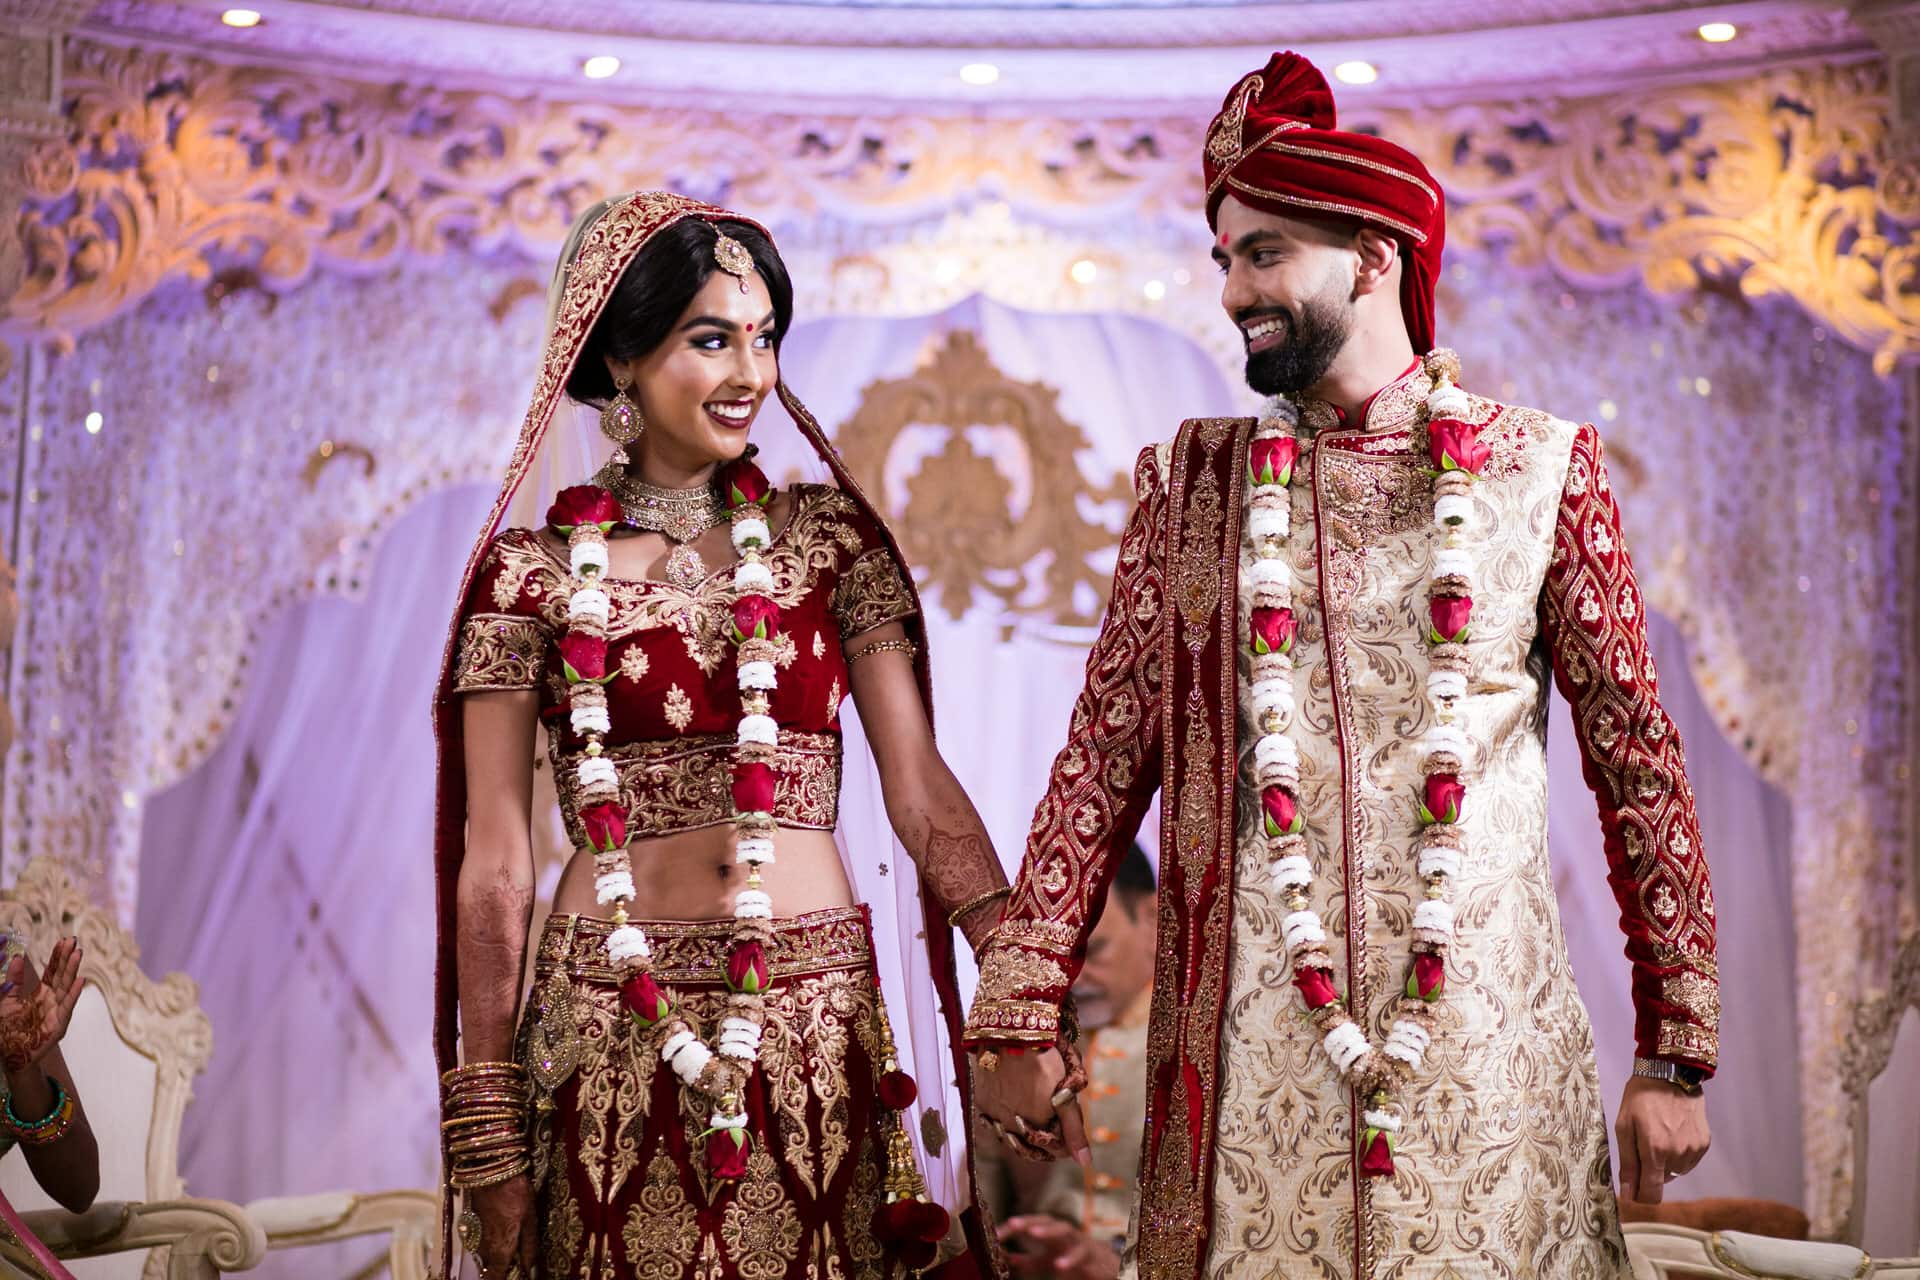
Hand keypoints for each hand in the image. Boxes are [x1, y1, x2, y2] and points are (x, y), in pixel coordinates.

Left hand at [0, 938, 83, 1072]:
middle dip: (68, 958)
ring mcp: (58, 1011)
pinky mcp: (59, 1025)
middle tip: (74, 940)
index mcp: (42, 994)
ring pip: (66, 986)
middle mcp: (53, 1000)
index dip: (58, 956)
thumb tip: (17, 957)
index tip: (64, 940)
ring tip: (78, 953)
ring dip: (73, 970)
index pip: (53, 971)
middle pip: (62, 975)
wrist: (10, 1055)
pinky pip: (67, 1006)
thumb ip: (13, 980)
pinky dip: (74, 993)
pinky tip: (80, 980)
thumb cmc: (8, 1030)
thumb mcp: (6, 1000)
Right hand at [469, 1176, 536, 1278]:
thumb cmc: (514, 1193)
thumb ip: (529, 1246)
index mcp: (500, 1250)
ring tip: (511, 1243)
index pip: (495, 1279)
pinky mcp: (470, 1226)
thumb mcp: (530, 1219)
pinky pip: (479, 1244)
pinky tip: (500, 1230)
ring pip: (484, 1257)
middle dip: (501, 1269)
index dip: (504, 1279)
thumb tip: (530, 1269)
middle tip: (516, 1260)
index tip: (516, 1275)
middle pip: (489, 1270)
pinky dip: (489, 1243)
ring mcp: (474, 1238)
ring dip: (495, 1256)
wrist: (490, 1170)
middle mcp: (483, 1249)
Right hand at [973, 1047, 1089, 1166]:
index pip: (1056, 1150)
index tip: (1071, 1131)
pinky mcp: (983, 1104)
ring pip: (1012, 1138)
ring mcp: (996, 1117)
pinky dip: (1003, 1123)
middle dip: (1046, 1141)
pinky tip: (1012, 1113)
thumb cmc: (1044, 1058)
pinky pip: (992, 1124)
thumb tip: (1085, 1163)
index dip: (1067, 1141)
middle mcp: (1015, 1128)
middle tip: (1055, 1130)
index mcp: (1040, 1127)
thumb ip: (1074, 1129)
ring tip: (1033, 1122)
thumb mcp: (1066, 1093)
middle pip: (1033, 1147)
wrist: (1011, 1032)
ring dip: (1024, 1135)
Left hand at [998, 1215, 1120, 1278]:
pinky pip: (1082, 1255)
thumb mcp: (1048, 1260)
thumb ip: (1030, 1260)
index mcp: (1053, 1233)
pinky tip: (1060, 1266)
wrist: (1108, 1266)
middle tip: (1014, 1224)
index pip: (1032, 1223)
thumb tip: (1007, 1258)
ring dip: (1050, 1231)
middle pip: (1049, 1220)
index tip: (996, 1235)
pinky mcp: (1093, 1256)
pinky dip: (1071, 1258)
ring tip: (1035, 1234)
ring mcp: (1080, 1242)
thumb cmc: (1073, 1258)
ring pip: (1067, 1230)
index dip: (1015, 1227)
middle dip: (1031, 1221)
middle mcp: (1066, 1233)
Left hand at [1616, 1075, 1708, 1203]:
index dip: (1641, 1197)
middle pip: (1662, 1181)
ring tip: (1659, 1134)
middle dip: (1650, 1170)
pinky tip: (1673, 1132)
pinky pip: (1688, 1160)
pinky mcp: (1704, 1143)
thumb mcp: (1624, 1126)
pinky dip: (1679, 1153)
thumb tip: (1628, 1193)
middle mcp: (1678, 1154)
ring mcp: (1694, 1149)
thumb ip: (1627, 1163)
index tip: (1633, 1190)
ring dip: (1665, 1161)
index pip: (1651, 1194)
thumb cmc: (1641, 1098)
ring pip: (1675, 1171)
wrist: (1671, 1074)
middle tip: (1643, 1144)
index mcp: (1655, 1151)